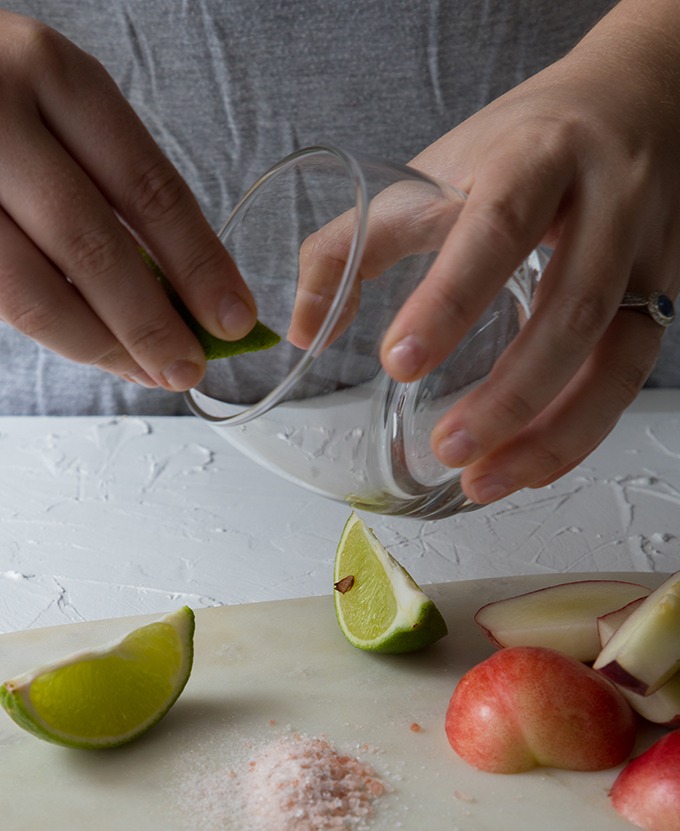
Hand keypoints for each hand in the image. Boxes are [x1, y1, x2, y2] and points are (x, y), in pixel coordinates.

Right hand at [0, 13, 255, 391]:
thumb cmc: (6, 100)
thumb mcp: (66, 109)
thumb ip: (119, 187)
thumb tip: (186, 296)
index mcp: (54, 76)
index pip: (146, 187)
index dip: (199, 264)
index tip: (234, 317)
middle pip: (92, 246)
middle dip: (150, 324)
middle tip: (189, 367)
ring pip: (35, 292)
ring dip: (102, 345)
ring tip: (147, 371)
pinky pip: (6, 301)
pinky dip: (60, 333)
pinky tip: (98, 347)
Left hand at [383, 0, 679, 502]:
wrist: (637, 101)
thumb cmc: (522, 144)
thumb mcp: (435, 170)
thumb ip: (356, 241)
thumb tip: (304, 328)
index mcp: (534, 159)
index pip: (495, 228)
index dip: (449, 300)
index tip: (399, 364)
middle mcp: (605, 205)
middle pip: (573, 307)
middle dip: (511, 392)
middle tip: (448, 448)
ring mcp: (645, 256)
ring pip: (615, 358)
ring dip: (552, 433)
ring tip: (483, 481)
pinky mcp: (664, 296)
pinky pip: (629, 378)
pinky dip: (580, 432)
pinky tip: (529, 467)